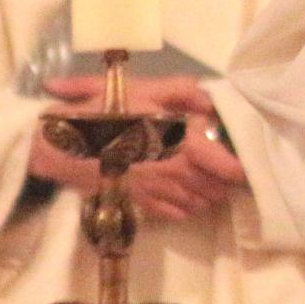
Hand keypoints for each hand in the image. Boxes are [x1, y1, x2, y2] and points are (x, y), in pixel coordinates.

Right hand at [29, 75, 248, 222]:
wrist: (59, 146)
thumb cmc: (104, 112)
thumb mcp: (144, 89)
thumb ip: (184, 91)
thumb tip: (212, 102)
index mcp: (181, 143)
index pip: (227, 166)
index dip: (241, 165)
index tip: (244, 157)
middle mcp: (174, 173)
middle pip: (218, 188)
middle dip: (227, 179)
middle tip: (228, 163)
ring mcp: (158, 192)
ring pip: (200, 203)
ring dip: (210, 193)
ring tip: (209, 176)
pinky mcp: (141, 203)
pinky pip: (177, 214)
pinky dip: (188, 206)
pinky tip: (185, 191)